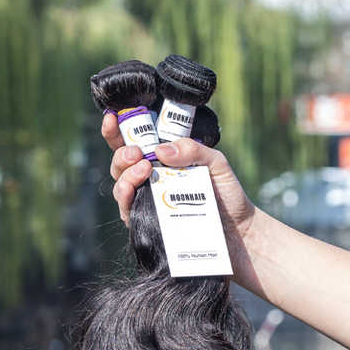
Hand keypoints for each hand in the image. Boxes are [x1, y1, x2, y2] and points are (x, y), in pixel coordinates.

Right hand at [101, 113, 258, 276]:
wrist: (238, 231)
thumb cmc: (227, 194)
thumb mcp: (216, 163)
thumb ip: (193, 150)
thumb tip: (161, 149)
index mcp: (163, 160)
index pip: (133, 142)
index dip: (116, 130)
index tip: (111, 118)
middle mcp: (151, 180)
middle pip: (121, 164)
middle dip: (122, 154)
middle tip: (137, 153)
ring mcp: (147, 202)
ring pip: (120, 186)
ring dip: (125, 176)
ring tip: (143, 169)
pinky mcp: (147, 223)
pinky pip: (127, 211)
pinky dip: (126, 198)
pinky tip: (133, 191)